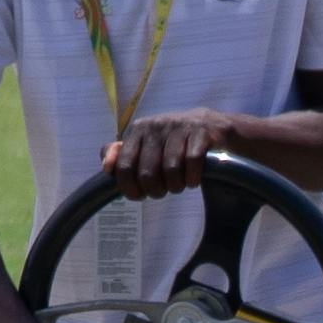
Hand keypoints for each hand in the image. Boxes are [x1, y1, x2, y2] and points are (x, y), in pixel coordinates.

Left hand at [104, 108, 243, 198]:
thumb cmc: (177, 142)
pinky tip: (194, 180)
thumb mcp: (147, 144)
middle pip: (147, 173)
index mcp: (139, 130)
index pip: (124, 166)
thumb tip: (106, 166)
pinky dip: (193, 178)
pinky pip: (192, 162)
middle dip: (155, 190)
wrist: (216, 128)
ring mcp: (179, 127)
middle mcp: (156, 126)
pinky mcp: (202, 132)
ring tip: (180, 185)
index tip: (139, 196)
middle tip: (163, 192)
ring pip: (170, 169)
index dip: (129, 188)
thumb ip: (123, 154)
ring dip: (176, 186)